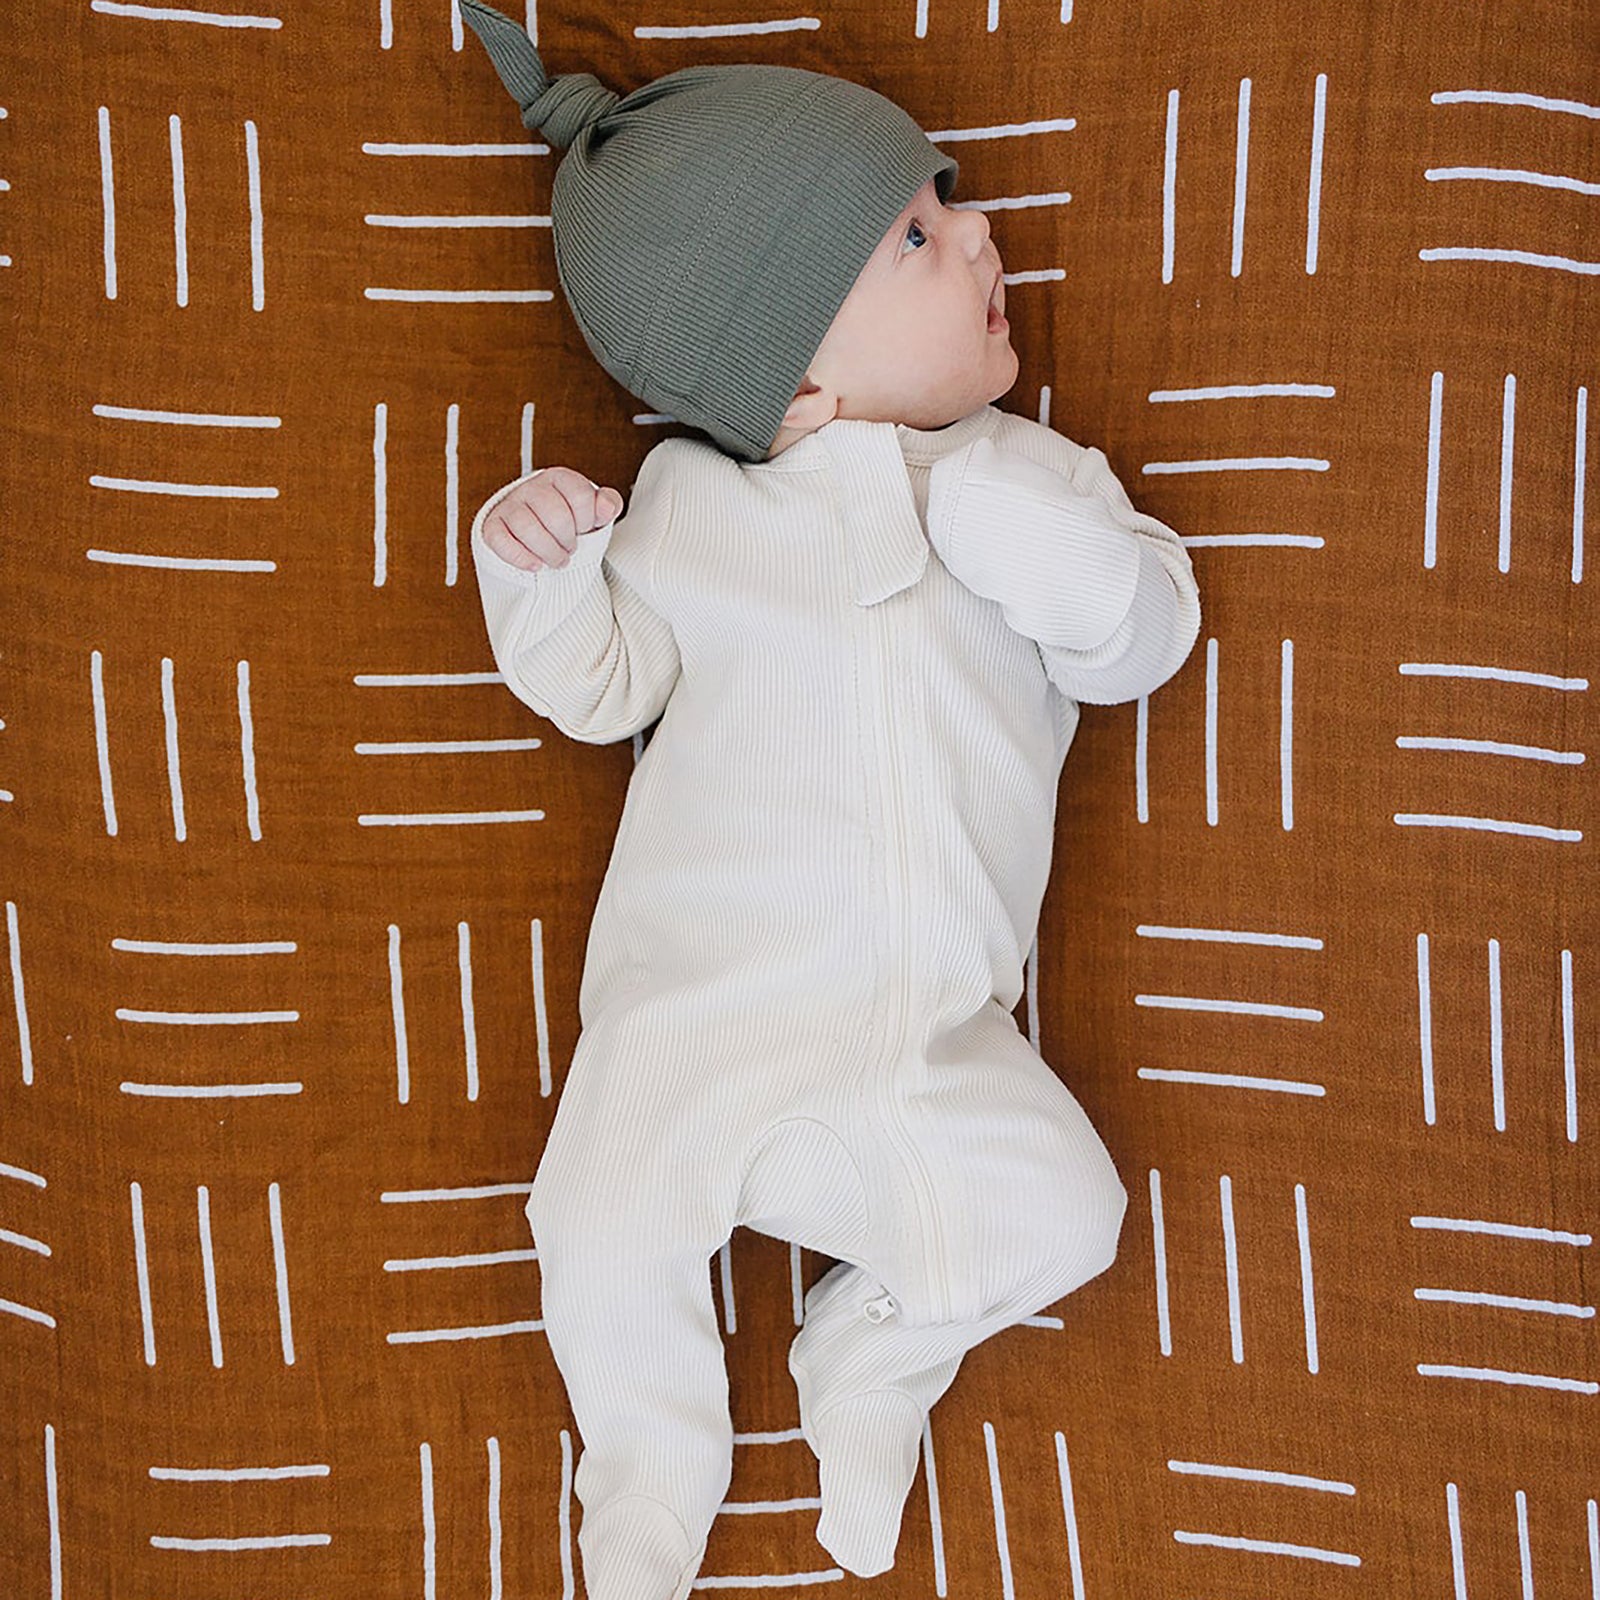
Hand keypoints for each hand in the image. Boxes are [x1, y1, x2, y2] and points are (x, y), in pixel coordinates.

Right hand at [483, 468, 624, 569]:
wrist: (539, 532)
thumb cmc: (570, 521)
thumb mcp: (593, 512)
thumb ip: (608, 504)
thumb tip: (607, 507)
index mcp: (559, 478)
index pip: (579, 496)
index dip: (587, 521)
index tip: (585, 530)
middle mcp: (531, 487)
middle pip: (554, 514)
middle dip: (568, 540)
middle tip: (570, 550)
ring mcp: (509, 505)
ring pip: (526, 527)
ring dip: (547, 551)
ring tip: (557, 561)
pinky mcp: (493, 525)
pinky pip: (499, 540)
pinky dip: (520, 557)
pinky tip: (536, 566)